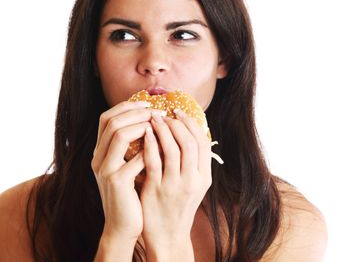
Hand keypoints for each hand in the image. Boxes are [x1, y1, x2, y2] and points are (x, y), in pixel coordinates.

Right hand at [91, 100, 152, 244]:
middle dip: (136, 112)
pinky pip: (135, 159)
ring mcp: (105, 170)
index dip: (126, 107)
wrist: (122, 227)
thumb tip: (152, 122)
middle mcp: (98, 159)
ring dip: (142, 126)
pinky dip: (150, 151)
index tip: (147, 104)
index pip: (105, 118)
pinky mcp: (117, 183)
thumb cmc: (130, 195)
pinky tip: (163, 150)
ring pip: (120, 135)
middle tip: (157, 112)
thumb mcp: (127, 168)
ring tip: (159, 127)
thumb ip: (133, 148)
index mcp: (100, 153)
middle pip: (111, 122)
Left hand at [139, 109, 212, 257]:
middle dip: (177, 124)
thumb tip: (188, 131)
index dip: (191, 124)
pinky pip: (153, 161)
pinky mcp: (156, 190)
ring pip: (172, 149)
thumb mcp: (194, 185)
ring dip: (162, 130)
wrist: (167, 235)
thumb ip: (193, 162)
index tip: (180, 113)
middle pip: (189, 143)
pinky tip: (145, 135)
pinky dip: (150, 144)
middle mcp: (192, 180)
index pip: (203, 142)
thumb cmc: (178, 205)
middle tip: (165, 114)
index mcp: (204, 177)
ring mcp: (174, 186)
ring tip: (154, 120)